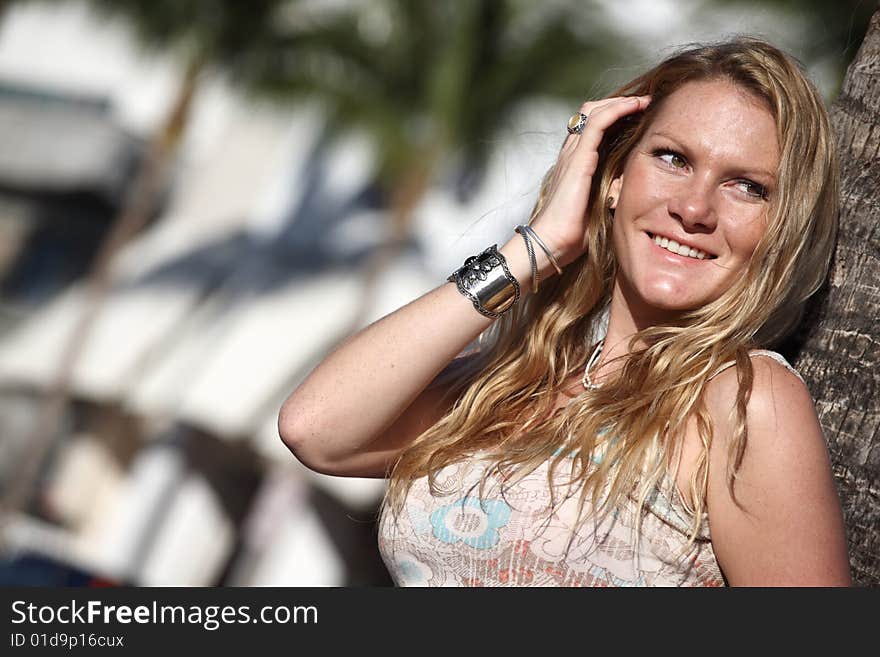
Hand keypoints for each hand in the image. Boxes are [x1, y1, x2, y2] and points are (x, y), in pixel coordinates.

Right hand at [530, 95, 650, 267]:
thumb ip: (609, 191)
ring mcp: (573, 153)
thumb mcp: (598, 206)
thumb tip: (628, 187)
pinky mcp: (579, 157)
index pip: (592, 128)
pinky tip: (636, 106)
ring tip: (644, 100)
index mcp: (575, 164)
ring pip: (594, 110)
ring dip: (621, 101)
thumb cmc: (572, 233)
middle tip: (644, 103)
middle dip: (619, 103)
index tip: (640, 116)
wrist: (552, 242)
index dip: (615, 116)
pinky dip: (618, 109)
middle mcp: (571, 153)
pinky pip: (599, 122)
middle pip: (592, 112)